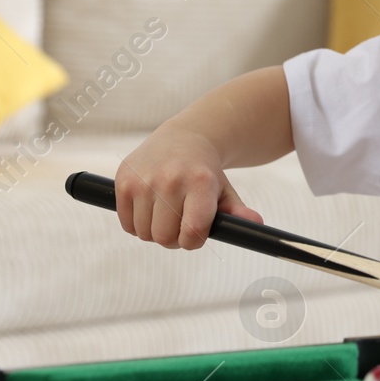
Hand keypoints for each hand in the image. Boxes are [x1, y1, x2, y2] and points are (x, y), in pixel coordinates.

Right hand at [114, 122, 263, 248]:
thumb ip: (238, 213)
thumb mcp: (225, 191)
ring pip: (145, 234)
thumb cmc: (205, 174)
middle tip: (179, 224)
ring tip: (165, 215)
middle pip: (165, 238)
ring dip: (154, 232)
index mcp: (200, 183)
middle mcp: (170, 179)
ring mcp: (144, 180)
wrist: (181, 139)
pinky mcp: (123, 180)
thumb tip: (256, 224)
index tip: (195, 234)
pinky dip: (137, 225)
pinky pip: (127, 225)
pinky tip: (149, 209)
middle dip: (174, 239)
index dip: (193, 241)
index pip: (193, 232)